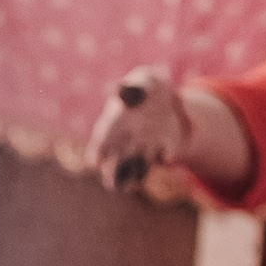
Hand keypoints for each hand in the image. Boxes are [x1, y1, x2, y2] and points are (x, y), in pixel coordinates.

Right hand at [87, 66, 190, 191]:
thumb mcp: (143, 80)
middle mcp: (126, 142)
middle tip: (111, 184)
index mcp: (115, 124)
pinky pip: (163, 158)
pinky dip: (165, 158)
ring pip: (134, 168)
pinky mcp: (163, 151)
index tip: (94, 163)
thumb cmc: (149, 88)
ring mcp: (144, 149)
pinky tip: (168, 156)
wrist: (172, 100)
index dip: (97, 152)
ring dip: (133, 176)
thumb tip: (115, 88)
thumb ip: (132, 86)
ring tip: (131, 184)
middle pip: (115, 163)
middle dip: (113, 174)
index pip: (102, 141)